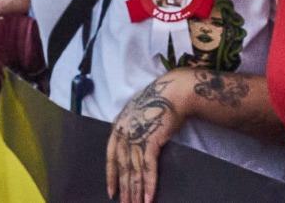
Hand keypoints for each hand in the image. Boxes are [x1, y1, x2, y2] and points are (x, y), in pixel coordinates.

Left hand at [107, 71, 190, 202]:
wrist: (174, 93)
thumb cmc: (158, 102)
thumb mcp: (136, 114)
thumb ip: (130, 129)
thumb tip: (130, 147)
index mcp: (118, 127)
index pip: (110, 157)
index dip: (112, 176)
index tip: (111, 192)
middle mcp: (124, 134)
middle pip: (123, 168)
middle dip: (125, 189)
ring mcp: (136, 138)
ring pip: (134, 171)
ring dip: (136, 191)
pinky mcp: (151, 142)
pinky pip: (148, 168)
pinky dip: (149, 185)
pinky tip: (149, 198)